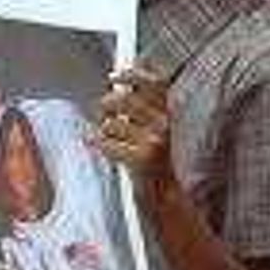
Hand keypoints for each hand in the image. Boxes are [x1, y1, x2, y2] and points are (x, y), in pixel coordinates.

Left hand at [89, 65, 175, 188]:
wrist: (166, 194)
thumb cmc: (156, 161)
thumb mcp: (156, 129)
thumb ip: (142, 108)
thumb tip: (118, 87)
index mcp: (169, 114)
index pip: (153, 83)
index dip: (132, 75)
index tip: (114, 77)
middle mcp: (164, 124)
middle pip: (123, 99)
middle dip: (105, 106)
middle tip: (103, 113)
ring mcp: (154, 141)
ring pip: (110, 123)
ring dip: (104, 131)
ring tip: (110, 138)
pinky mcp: (141, 158)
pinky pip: (106, 142)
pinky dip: (100, 145)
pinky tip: (104, 148)